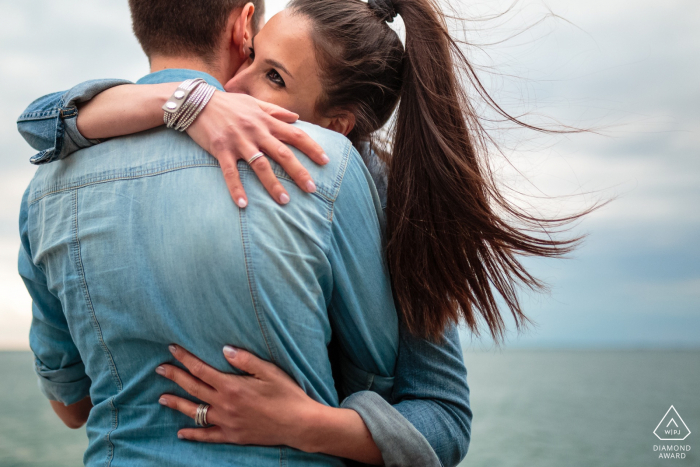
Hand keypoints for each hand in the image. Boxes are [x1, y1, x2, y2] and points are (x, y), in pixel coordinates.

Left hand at [156, 344, 323, 448]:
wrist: (298, 424)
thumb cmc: (286, 394)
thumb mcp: (269, 371)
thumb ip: (245, 360)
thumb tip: (224, 349)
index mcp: (232, 386)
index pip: (201, 369)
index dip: (185, 359)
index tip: (172, 349)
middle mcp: (224, 405)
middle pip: (193, 388)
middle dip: (175, 377)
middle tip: (160, 369)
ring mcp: (226, 422)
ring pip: (194, 412)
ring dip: (177, 403)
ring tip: (162, 398)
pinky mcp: (232, 435)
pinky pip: (207, 435)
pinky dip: (193, 434)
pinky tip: (181, 432)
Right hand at [187, 92, 329, 207]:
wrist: (195, 101)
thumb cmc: (227, 103)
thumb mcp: (254, 103)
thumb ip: (275, 111)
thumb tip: (296, 117)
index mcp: (266, 121)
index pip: (295, 134)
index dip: (312, 147)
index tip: (325, 160)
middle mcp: (255, 131)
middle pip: (283, 153)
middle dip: (299, 171)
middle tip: (312, 188)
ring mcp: (239, 141)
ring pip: (260, 166)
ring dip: (273, 184)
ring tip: (284, 201)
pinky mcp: (221, 150)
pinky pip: (230, 172)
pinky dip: (236, 188)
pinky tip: (243, 204)